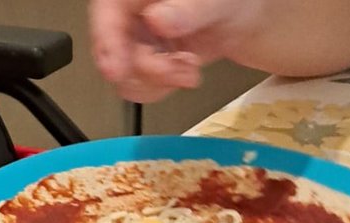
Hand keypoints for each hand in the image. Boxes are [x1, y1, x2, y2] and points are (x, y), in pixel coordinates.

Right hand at [90, 0, 265, 102]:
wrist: (243, 20)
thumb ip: (187, 9)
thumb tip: (156, 19)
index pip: (106, 14)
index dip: (107, 44)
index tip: (117, 70)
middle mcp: (132, 14)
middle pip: (114, 51)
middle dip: (147, 69)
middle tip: (174, 69)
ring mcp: (137, 39)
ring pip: (125, 75)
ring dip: (158, 81)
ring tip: (189, 69)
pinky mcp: (146, 62)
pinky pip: (140, 86)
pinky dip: (163, 87)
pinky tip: (185, 73)